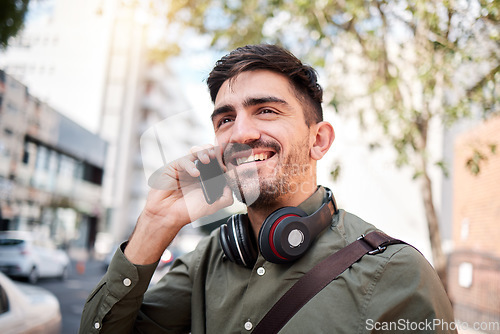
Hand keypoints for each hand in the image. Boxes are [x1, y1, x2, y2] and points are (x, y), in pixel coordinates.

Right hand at [125, 145, 232, 264]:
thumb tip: (232, 185)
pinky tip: (195, 173)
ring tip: (208, 159)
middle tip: (217, 155)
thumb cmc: (189, 211)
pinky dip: (191, 165)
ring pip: (195, 150)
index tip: (227, 161)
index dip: (222, 159)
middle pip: (206, 152)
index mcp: (207, 178)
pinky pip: (184, 160)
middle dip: (213, 150)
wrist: (169, 214)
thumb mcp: (213, 206)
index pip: (217, 161)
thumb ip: (226, 197)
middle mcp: (197, 170)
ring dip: (203, 151)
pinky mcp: (174, 167)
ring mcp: (185, 168)